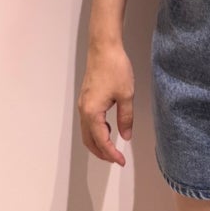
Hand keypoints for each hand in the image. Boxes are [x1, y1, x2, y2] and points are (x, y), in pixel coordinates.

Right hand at [77, 43, 134, 166]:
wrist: (104, 48)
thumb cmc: (116, 70)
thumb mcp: (126, 95)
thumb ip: (126, 118)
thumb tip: (125, 137)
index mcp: (92, 113)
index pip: (101, 141)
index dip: (111, 153)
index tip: (121, 162)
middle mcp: (83, 111)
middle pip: (89, 140)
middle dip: (102, 152)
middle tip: (116, 159)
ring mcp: (83, 104)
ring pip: (87, 132)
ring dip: (98, 143)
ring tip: (113, 149)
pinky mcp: (86, 98)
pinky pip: (88, 122)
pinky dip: (96, 132)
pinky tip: (109, 129)